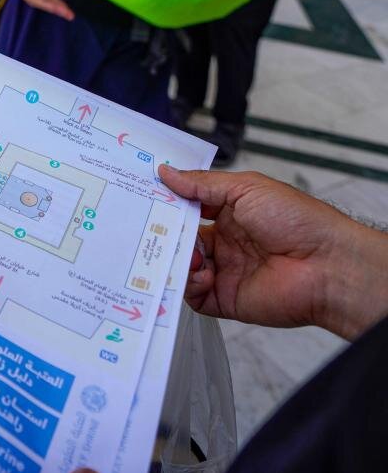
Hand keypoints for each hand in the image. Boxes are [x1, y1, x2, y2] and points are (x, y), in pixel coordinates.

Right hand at [159, 165, 387, 339]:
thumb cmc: (297, 220)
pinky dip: (189, 285)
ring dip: (178, 260)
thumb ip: (202, 185)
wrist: (327, 265)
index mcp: (230, 215)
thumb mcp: (246, 188)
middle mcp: (225, 243)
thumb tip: (168, 173)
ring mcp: (224, 272)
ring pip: (182, 267)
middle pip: (181, 240)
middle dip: (166, 235)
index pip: (188, 210)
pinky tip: (204, 274)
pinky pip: (193, 295)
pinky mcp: (225, 299)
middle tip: (152, 229)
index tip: (146, 199)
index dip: (168, 206)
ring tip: (189, 254)